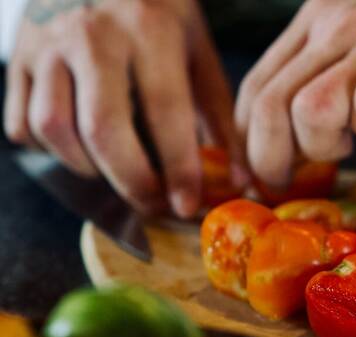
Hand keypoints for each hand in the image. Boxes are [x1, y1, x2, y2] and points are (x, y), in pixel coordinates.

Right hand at [3, 0, 242, 217]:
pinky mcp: (17, 58)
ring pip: (54, 128)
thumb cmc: (156, 13)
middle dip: (132, 182)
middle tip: (154, 204)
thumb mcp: (196, 51)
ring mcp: (46, 45)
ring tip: (117, 172)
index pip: (165, 111)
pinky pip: (22, 122)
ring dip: (88, 168)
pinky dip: (51, 151)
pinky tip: (81, 150)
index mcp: (149, 29)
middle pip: (103, 129)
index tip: (188, 205)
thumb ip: (220, 115)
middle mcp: (93, 35)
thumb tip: (240, 180)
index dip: (178, 168)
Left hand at [236, 0, 355, 187]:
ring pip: (308, 111)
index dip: (246, 134)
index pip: (257, 83)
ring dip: (320, 144)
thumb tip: (301, 118)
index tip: (259, 166)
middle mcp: (339, 24)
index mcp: (320, 16)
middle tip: (282, 180)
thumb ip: (332, 59)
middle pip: (269, 103)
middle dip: (266, 155)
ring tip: (350, 143)